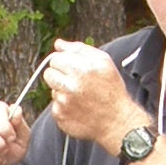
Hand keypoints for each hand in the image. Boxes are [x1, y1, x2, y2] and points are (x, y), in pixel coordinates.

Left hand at [42, 39, 147, 155]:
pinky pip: (55, 106)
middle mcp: (71, 85)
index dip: (63, 62)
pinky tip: (78, 108)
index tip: (72, 68)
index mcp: (82, 69)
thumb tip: (58, 44)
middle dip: (58, 75)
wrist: (116, 120)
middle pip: (48, 73)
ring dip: (62, 91)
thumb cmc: (111, 89)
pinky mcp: (60, 116)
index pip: (55, 58)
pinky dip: (64, 107)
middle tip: (73, 82)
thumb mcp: (103, 62)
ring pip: (52, 90)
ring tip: (79, 96)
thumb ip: (79, 49)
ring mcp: (64, 102)